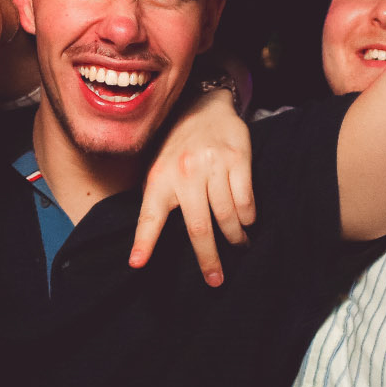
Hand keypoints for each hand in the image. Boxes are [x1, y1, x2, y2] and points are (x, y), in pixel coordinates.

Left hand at [130, 86, 253, 284]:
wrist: (204, 107)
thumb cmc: (178, 149)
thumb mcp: (159, 171)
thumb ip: (158, 202)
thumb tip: (147, 248)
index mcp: (160, 178)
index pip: (149, 216)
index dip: (143, 242)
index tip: (137, 265)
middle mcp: (184, 172)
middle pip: (198, 228)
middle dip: (209, 259)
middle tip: (215, 279)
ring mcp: (212, 165)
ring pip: (227, 217)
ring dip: (235, 238)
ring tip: (238, 245)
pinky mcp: (238, 158)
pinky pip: (245, 200)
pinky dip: (248, 217)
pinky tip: (247, 221)